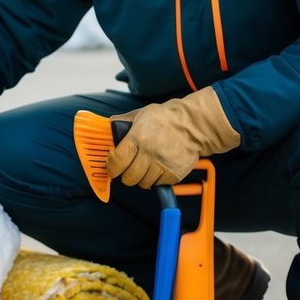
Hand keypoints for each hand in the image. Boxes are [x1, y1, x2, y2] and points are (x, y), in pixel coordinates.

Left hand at [107, 87, 239, 187]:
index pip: (117, 161)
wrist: (194, 125)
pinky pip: (158, 185)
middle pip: (129, 177)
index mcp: (139, 136)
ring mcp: (163, 165)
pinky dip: (155, 180)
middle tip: (127, 168)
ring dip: (140, 178)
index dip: (111, 167)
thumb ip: (121, 123)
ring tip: (144, 167)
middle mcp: (150, 152)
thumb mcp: (140, 114)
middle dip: (125, 175)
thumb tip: (105, 129)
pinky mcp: (174, 174)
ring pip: (143, 184)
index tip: (112, 167)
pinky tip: (157, 168)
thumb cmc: (166, 118)